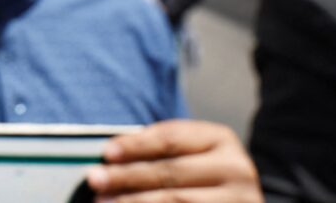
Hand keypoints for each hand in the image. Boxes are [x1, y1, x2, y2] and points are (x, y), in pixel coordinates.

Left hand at [85, 120, 261, 201]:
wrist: (236, 202)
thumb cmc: (201, 177)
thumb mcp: (187, 155)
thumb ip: (155, 155)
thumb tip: (109, 163)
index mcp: (220, 139)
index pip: (170, 139)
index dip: (135, 145)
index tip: (106, 153)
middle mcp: (236, 169)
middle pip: (171, 172)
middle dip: (127, 177)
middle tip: (95, 180)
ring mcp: (240, 201)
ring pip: (178, 201)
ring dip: (134, 202)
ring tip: (104, 202)